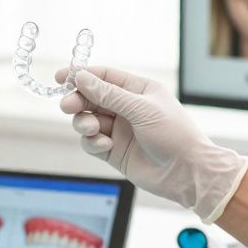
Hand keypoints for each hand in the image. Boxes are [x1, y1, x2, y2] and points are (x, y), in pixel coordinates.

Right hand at [57, 66, 247, 222]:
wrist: (187, 172)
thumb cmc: (174, 134)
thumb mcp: (141, 109)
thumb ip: (109, 94)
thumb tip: (82, 78)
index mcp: (138, 90)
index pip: (104, 77)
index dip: (81, 75)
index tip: (60, 77)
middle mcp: (127, 108)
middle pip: (91, 98)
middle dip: (78, 101)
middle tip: (67, 106)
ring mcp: (120, 130)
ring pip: (88, 120)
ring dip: (84, 123)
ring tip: (92, 129)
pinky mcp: (114, 151)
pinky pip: (92, 142)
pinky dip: (92, 142)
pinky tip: (104, 145)